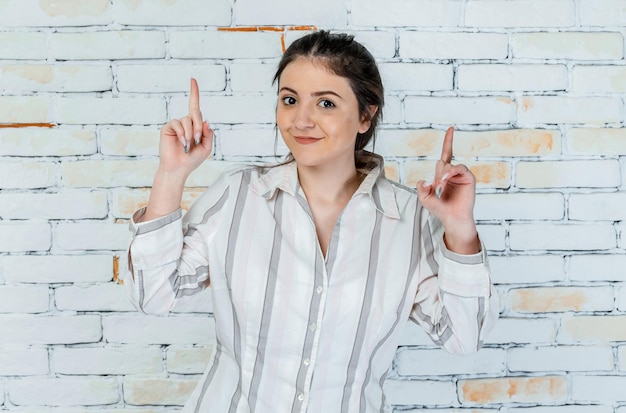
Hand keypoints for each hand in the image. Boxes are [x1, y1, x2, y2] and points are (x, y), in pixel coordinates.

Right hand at [157, 78, 213, 177]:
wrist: (179, 168)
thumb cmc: (192, 159)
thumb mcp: (207, 147)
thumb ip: (209, 134)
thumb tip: (206, 121)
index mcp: (195, 126)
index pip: (195, 107)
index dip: (194, 93)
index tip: (192, 79)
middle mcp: (185, 122)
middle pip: (195, 114)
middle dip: (199, 126)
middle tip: (198, 139)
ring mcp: (176, 125)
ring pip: (187, 120)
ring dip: (191, 133)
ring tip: (188, 145)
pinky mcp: (168, 128)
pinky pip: (177, 124)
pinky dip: (183, 133)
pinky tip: (183, 143)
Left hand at [416, 126, 479, 253]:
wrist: (452, 218)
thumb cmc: (439, 208)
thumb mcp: (424, 198)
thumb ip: (420, 188)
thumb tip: (423, 180)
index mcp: (443, 174)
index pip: (445, 154)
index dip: (448, 141)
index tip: (451, 128)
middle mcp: (453, 172)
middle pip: (441, 162)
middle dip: (437, 175)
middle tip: (438, 189)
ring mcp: (461, 174)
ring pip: (448, 166)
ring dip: (443, 176)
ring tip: (441, 188)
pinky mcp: (469, 178)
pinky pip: (459, 168)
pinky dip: (451, 173)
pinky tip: (446, 180)